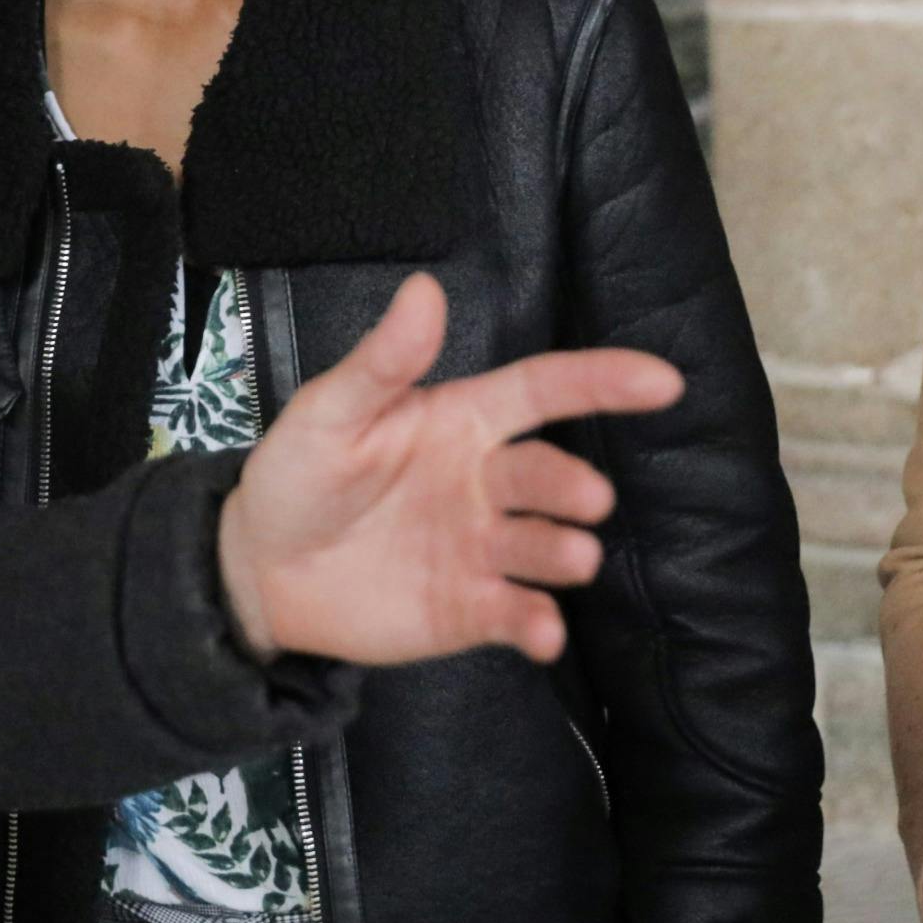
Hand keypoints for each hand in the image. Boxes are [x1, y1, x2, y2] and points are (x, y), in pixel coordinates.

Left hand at [216, 274, 682, 666]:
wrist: (259, 571)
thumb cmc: (299, 475)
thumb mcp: (330, 410)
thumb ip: (383, 360)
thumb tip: (424, 288)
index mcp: (460, 421)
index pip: (542, 391)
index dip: (602, 381)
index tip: (662, 381)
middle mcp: (484, 483)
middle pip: (545, 475)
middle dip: (571, 484)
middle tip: (587, 499)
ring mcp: (481, 549)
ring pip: (542, 546)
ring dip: (563, 552)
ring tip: (572, 556)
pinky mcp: (469, 610)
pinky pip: (516, 615)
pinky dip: (537, 625)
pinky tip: (542, 634)